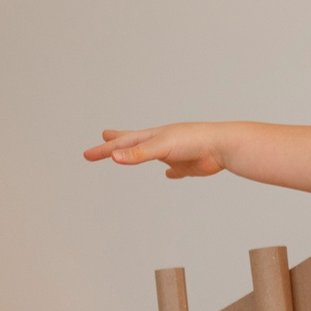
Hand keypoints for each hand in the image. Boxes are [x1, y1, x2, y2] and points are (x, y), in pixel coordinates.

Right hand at [83, 123, 227, 177]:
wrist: (223, 147)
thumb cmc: (194, 140)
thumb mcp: (162, 146)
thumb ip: (138, 153)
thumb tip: (114, 157)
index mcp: (153, 136)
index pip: (122, 143)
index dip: (104, 149)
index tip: (87, 154)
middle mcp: (163, 143)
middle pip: (134, 144)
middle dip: (117, 145)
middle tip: (102, 140)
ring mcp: (175, 154)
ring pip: (153, 155)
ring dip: (141, 155)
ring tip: (136, 155)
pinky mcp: (189, 166)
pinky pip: (177, 170)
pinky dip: (172, 172)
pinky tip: (170, 174)